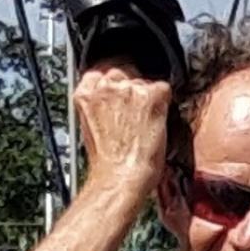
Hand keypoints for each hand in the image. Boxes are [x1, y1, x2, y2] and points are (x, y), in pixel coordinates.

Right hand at [71, 67, 170, 192]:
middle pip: (122, 73)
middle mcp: (105, 87)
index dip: (112, 85)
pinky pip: (164, 88)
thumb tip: (112, 103)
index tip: (118, 96)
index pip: (99, 73)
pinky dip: (164, 103)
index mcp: (85, 94)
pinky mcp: (151, 96)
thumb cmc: (107, 164)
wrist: (120, 178)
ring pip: (144, 81)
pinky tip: (157, 122)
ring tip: (145, 124)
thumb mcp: (91, 127)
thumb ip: (99, 107)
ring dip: (147, 97)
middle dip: (130, 90)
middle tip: (134, 114)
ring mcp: (129, 89)